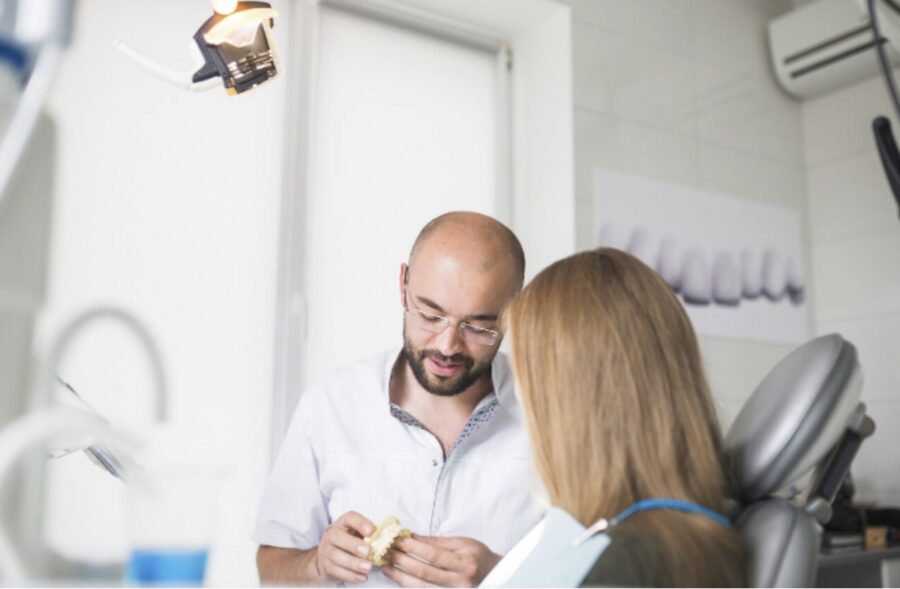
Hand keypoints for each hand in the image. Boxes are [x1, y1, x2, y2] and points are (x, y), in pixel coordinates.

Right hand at [316, 511, 375, 584]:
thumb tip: (384, 539)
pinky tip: (363, 577)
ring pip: (336, 556)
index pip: (349, 518)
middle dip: (354, 545)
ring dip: (354, 563)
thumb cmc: (348, 542)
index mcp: (342, 523)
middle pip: (338, 537)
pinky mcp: (326, 566)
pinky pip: (337, 571)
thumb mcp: (356, 534)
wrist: (327, 557)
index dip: (360, 523)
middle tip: (368, 552)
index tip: (371, 531)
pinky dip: (351, 575)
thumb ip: (368, 535)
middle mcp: (331, 535)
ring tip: (368, 567)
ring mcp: (326, 551)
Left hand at [384, 534, 500, 586]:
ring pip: (421, 587)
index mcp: (464, 563)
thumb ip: (436, 541)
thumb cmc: (477, 555)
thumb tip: (412, 537)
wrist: (492, 574)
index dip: (413, 548)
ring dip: (400, 577)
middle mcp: (459, 581)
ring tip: (386, 567)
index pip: (433, 555)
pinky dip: (408, 586)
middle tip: (386, 552)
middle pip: (424, 573)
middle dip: (402, 561)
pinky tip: (397, 578)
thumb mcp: (462, 542)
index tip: (397, 540)